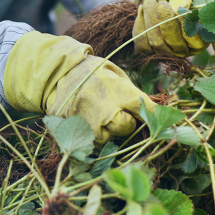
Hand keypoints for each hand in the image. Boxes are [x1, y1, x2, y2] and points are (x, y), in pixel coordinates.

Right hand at [4, 31, 154, 143]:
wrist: (59, 73)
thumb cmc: (93, 73)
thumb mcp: (116, 74)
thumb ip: (132, 93)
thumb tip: (153, 112)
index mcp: (116, 88)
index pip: (144, 107)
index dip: (152, 113)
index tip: (156, 116)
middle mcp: (102, 107)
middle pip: (126, 126)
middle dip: (127, 122)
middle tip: (120, 113)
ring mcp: (86, 120)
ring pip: (107, 138)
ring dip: (108, 130)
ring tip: (100, 116)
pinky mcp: (73, 129)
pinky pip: (89, 141)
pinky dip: (92, 135)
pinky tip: (88, 122)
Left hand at [133, 0, 207, 56]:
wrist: (163, 1)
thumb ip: (185, 1)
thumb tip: (178, 9)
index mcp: (199, 41)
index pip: (195, 39)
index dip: (186, 25)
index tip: (179, 10)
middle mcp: (183, 51)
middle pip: (173, 41)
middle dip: (166, 21)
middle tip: (161, 3)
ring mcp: (165, 52)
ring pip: (156, 43)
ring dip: (151, 21)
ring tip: (149, 2)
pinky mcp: (149, 50)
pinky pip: (142, 43)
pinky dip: (140, 25)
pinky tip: (141, 9)